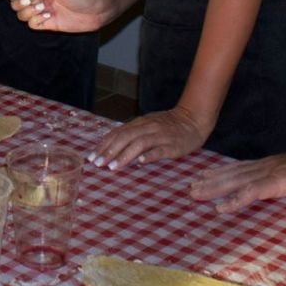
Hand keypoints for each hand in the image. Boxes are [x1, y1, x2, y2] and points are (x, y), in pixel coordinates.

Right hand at [10, 0, 115, 32]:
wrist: (99, 10)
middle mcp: (41, 0)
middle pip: (18, 4)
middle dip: (21, 5)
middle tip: (35, 3)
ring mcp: (44, 12)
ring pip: (24, 15)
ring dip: (29, 13)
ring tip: (44, 10)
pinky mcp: (49, 24)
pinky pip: (33, 25)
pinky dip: (36, 22)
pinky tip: (48, 17)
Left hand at [93, 106, 211, 168]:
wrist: (193, 119)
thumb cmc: (168, 126)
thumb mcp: (148, 126)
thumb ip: (132, 134)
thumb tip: (112, 146)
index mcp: (140, 123)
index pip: (118, 133)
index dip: (104, 145)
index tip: (92, 156)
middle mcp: (148, 127)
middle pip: (125, 138)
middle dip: (109, 151)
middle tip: (98, 163)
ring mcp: (161, 136)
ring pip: (139, 144)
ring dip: (124, 155)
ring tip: (113, 167)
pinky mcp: (173, 145)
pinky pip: (160, 150)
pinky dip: (149, 155)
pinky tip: (140, 162)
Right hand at [187, 143, 285, 217]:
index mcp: (284, 178)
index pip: (257, 189)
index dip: (239, 198)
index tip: (220, 208)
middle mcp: (269, 170)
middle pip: (238, 179)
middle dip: (215, 186)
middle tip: (193, 193)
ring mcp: (264, 166)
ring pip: (235, 172)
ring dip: (213, 179)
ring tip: (193, 186)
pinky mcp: (262, 166)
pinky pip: (238, 168)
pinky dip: (221, 171)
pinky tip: (207, 174)